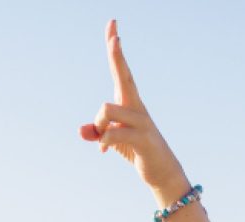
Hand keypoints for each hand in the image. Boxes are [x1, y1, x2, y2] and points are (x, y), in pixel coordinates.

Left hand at [78, 19, 184, 190]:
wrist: (162, 173)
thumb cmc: (137, 151)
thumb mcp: (111, 141)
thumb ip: (96, 133)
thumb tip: (82, 131)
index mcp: (129, 101)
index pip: (120, 69)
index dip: (115, 48)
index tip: (113, 25)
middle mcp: (136, 106)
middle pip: (123, 75)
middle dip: (117, 55)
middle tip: (115, 34)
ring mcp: (141, 121)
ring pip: (106, 109)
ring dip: (99, 124)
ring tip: (101, 137)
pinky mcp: (142, 139)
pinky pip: (113, 134)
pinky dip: (103, 142)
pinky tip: (103, 150)